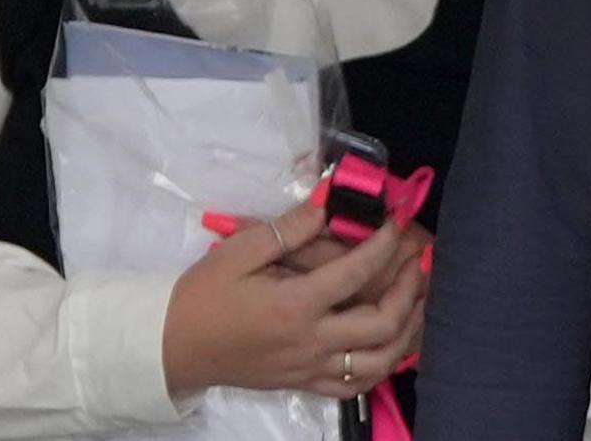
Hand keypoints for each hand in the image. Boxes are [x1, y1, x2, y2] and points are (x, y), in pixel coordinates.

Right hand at [163, 201, 428, 398]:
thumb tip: (329, 203)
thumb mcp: (240, 251)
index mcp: (294, 305)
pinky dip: (380, 367)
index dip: (384, 244)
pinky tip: (389, 345)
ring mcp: (309, 368)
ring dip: (407, 332)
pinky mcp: (302, 383)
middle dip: (409, 290)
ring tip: (418, 303)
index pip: (356, 272)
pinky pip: (353, 386)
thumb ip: (290, 229)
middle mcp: (310, 342)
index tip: (396, 222)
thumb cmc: (203, 296)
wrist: (172, 347)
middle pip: (382, 324)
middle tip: (417, 262)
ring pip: (378, 362)